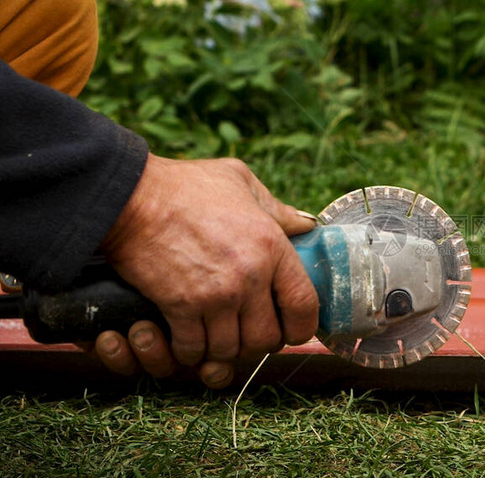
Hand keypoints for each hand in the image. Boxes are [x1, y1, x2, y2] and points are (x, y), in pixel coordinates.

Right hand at [93, 154, 318, 387]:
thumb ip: (277, 209)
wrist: (130, 196)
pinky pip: (194, 350)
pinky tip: (187, 339)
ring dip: (222, 349)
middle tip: (247, 334)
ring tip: (216, 336)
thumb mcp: (240, 181)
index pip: (305, 305)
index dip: (302, 327)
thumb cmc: (185, 186)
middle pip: (268, 338)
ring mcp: (216, 294)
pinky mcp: (181, 307)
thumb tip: (306, 226)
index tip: (292, 330)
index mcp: (272, 245)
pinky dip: (190, 351)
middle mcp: (250, 275)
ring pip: (230, 349)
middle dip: (258, 343)